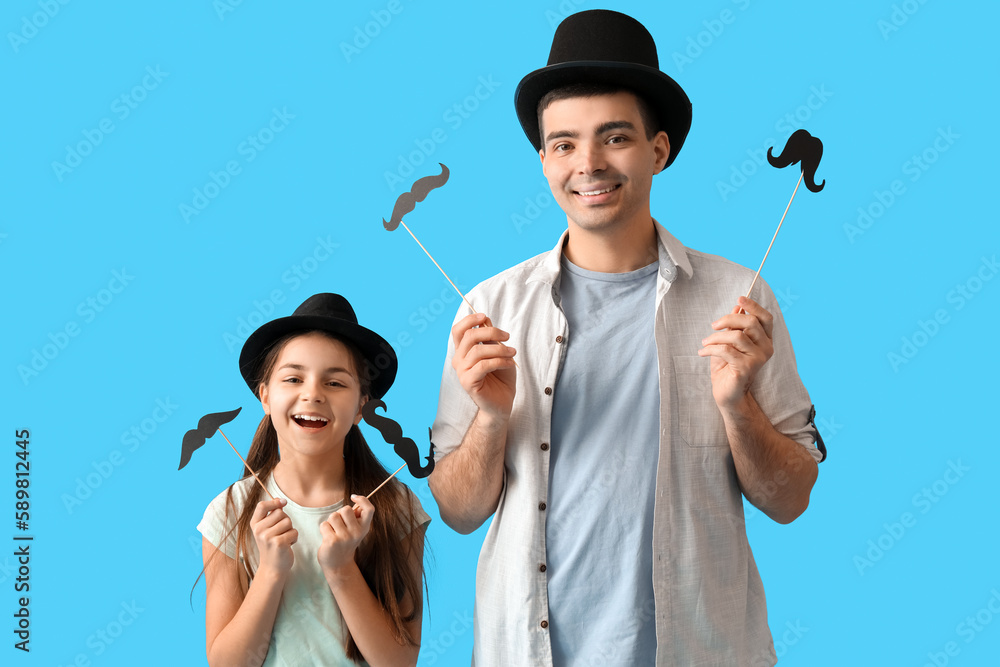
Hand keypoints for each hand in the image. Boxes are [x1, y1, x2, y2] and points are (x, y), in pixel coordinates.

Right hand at [250, 497, 297, 578]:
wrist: (272, 568)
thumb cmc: (272, 546)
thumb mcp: (265, 530)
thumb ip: (271, 515)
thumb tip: (282, 501)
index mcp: (255, 525)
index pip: (261, 506)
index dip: (274, 502)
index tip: (283, 502)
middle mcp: (259, 530)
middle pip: (280, 513)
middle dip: (285, 521)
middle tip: (281, 533)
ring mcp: (268, 537)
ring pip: (288, 522)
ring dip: (290, 530)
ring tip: (284, 539)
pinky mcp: (279, 543)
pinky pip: (294, 532)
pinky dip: (294, 538)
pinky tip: (288, 545)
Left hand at [318, 495, 373, 580]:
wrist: (338, 563)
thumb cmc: (345, 542)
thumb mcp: (356, 530)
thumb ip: (357, 516)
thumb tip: (356, 499)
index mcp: (364, 528)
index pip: (369, 509)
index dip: (362, 499)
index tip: (353, 497)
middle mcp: (356, 532)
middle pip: (346, 509)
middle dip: (339, 514)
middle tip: (339, 524)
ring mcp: (344, 537)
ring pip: (333, 516)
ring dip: (330, 522)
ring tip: (333, 531)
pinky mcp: (332, 541)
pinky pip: (324, 525)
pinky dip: (324, 529)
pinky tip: (328, 537)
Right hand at [451, 312, 516, 420]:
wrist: (503, 402)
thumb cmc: (500, 377)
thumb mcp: (498, 352)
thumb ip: (490, 338)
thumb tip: (485, 319)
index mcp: (463, 351)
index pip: (458, 331)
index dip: (469, 320)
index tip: (484, 316)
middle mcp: (459, 360)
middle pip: (469, 336)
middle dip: (491, 332)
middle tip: (507, 337)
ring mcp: (462, 372)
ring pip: (478, 350)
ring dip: (499, 349)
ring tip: (512, 353)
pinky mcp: (468, 382)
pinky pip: (483, 365)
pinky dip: (500, 361)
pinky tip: (510, 363)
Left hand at [698, 296, 773, 411]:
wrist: (727, 394)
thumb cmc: (728, 367)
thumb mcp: (730, 342)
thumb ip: (735, 325)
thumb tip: (737, 306)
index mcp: (765, 340)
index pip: (765, 318)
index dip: (754, 306)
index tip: (739, 298)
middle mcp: (766, 348)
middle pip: (750, 322)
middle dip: (729, 319)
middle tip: (713, 325)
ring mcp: (758, 359)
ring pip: (737, 336)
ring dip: (716, 337)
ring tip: (705, 343)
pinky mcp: (747, 368)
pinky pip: (726, 350)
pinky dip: (711, 349)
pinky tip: (702, 352)